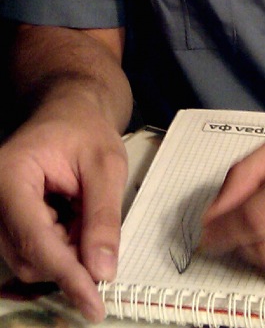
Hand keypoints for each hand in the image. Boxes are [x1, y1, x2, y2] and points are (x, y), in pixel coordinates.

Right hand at [0, 104, 127, 320]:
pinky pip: (33, 251)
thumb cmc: (84, 128)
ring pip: (32, 260)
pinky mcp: (7, 223)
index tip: (94, 302)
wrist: (68, 111)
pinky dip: (62, 244)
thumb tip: (102, 271)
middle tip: (100, 226)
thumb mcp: (106, 165)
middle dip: (72, 256)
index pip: (35, 239)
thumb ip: (103, 217)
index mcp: (10, 176)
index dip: (66, 274)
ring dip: (68, 250)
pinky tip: (73, 216)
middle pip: (30, 256)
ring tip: (84, 209)